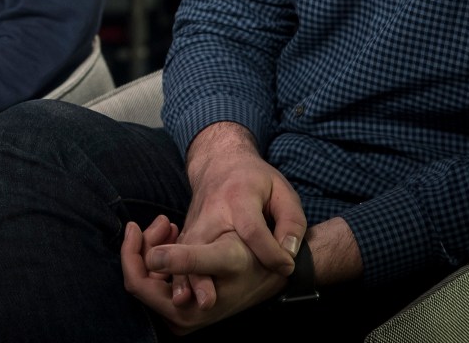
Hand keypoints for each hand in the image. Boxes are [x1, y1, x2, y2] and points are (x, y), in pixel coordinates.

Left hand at [121, 215, 283, 334]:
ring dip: (154, 246)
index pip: (139, 285)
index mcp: (188, 310)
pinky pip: (158, 276)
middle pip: (140, 279)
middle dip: (145, 246)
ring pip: (148, 276)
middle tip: (163, 221)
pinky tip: (176, 233)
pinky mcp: (185, 301)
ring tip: (171, 224)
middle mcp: (183, 316)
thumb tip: (152, 259)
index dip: (131, 255)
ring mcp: (182, 310)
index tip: (134, 225)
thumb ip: (189, 261)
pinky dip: (162, 253)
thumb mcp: (225, 256)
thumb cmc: (251, 258)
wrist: (272, 266)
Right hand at [176, 123, 305, 306]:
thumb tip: (289, 253)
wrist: (218, 164)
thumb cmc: (254, 179)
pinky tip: (180, 298)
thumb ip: (291, 220)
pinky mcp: (187, 234)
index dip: (271, 252)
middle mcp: (211, 212)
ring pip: (186, 254)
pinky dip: (177, 277)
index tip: (287, 267)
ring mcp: (194, 224)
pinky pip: (180, 256)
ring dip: (185, 280)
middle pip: (206, 244)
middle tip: (210, 303)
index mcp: (238, 197)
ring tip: (188, 304)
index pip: (253, 230)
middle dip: (205, 273)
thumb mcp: (281, 190)